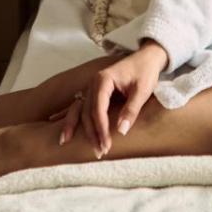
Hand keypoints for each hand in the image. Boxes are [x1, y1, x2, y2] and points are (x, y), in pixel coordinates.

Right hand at [73, 43, 166, 157]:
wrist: (146, 58)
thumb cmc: (145, 72)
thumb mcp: (142, 90)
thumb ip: (131, 109)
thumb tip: (121, 131)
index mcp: (103, 80)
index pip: (98, 108)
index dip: (101, 128)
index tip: (107, 144)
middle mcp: (93, 83)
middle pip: (87, 112)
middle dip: (93, 134)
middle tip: (101, 153)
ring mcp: (91, 88)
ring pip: (82, 112)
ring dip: (84, 131)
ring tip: (89, 149)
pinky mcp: (94, 93)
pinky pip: (80, 108)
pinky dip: (73, 122)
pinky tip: (65, 136)